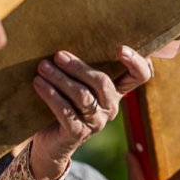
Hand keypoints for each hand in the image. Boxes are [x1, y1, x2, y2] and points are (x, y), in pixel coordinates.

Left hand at [29, 46, 152, 179]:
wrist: (50, 142)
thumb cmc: (64, 104)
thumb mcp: (77, 84)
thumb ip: (81, 67)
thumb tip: (66, 37)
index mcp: (116, 91)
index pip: (140, 75)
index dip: (136, 61)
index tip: (119, 48)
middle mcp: (111, 107)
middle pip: (102, 82)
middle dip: (78, 66)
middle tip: (58, 55)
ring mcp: (96, 123)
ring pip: (82, 96)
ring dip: (60, 78)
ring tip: (42, 67)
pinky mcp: (78, 133)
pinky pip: (65, 111)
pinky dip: (50, 94)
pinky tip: (38, 83)